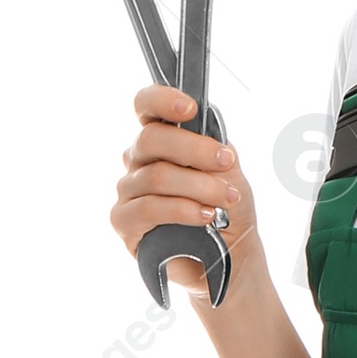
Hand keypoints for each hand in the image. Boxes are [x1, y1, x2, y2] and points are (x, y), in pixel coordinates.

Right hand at [111, 83, 258, 297]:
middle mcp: (138, 161)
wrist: (231, 256)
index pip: (146, 106)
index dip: (162, 100)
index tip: (190, 108)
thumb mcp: (228, 172)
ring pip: (157, 176)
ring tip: (226, 199)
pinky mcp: (125, 222)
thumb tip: (204, 131)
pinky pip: (148, 209)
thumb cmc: (227, 210)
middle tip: (226, 162)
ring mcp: (128, 191)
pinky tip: (204, 216)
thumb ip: (213, 147)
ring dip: (199, 186)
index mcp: (160, 140)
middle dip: (195, 149)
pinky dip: (181, 210)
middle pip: (151, 139)